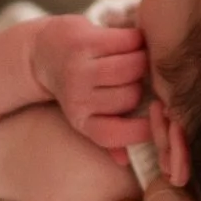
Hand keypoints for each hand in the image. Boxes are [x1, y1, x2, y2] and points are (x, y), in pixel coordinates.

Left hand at [32, 16, 149, 150]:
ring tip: (138, 55)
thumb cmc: (77, 84)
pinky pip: (129, 41)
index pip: (115, 134)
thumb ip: (108, 135)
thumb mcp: (87, 114)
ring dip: (142, 58)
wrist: (43, 51)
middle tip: (139, 75)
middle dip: (142, 84)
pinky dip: (136, 39)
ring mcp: (79, 69)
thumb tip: (125, 161)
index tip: (157, 114)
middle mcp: (78, 98)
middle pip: (133, 95)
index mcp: (81, 121)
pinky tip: (132, 40)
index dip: (142, 129)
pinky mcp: (84, 41)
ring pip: (134, 66)